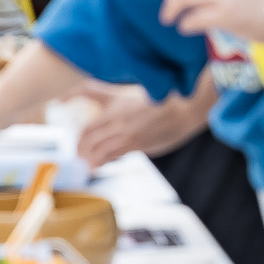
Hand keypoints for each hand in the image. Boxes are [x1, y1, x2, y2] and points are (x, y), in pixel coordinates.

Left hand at [75, 80, 210, 167]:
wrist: (185, 107)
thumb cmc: (163, 101)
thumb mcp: (135, 96)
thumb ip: (117, 100)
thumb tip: (108, 112)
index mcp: (115, 103)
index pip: (88, 124)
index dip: (80, 138)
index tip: (78, 146)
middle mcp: (116, 116)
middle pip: (88, 136)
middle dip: (81, 150)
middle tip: (79, 158)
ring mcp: (124, 130)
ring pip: (96, 147)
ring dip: (87, 158)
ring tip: (86, 165)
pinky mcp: (135, 142)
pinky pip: (110, 154)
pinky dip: (99, 162)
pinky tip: (96, 167)